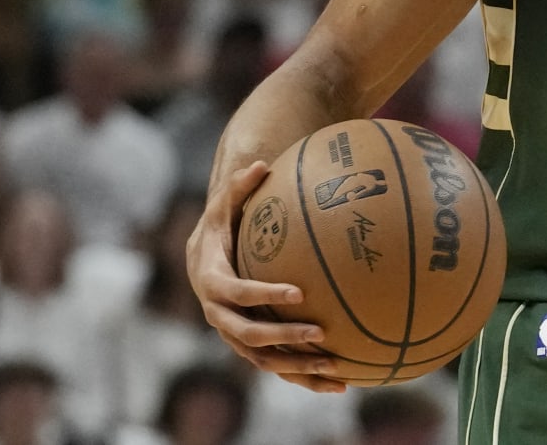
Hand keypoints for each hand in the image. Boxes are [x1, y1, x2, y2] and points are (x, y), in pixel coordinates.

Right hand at [187, 161, 346, 391]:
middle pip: (249, 335)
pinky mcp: (251, 347)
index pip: (236, 293)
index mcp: (212, 281)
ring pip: (265, 361)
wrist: (204, 257)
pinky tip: (342, 383)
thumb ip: (238, 186)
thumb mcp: (224, 203)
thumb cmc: (221, 224)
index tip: (297, 292)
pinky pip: (278, 367)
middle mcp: (219, 315)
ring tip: (338, 370)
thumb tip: (260, 163)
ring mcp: (234, 335)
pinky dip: (305, 377)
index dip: (263, 294)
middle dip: (284, 338)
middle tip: (320, 332)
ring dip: (299, 369)